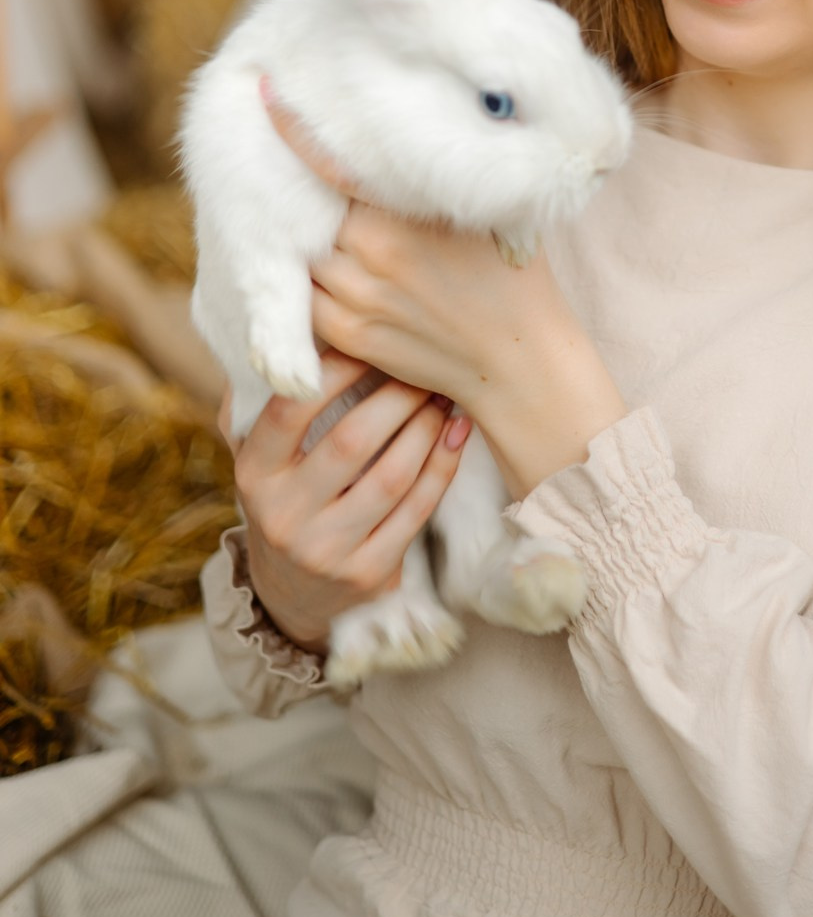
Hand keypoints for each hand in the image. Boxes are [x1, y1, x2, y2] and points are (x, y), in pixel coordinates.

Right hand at [219, 350, 470, 654]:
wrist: (292, 592)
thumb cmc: (286, 494)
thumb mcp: (259, 453)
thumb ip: (266, 395)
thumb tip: (294, 324)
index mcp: (253, 473)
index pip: (291, 411)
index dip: (335, 370)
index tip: (368, 339)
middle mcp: (283, 515)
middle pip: (352, 441)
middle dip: (396, 395)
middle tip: (422, 366)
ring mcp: (326, 550)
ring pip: (391, 476)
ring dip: (425, 427)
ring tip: (443, 394)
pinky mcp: (367, 573)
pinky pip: (416, 510)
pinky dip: (442, 464)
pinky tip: (454, 433)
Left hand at [259, 78, 627, 494]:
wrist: (519, 361)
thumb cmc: (512, 277)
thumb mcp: (490, 212)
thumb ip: (437, 183)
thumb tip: (415, 134)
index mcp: (399, 218)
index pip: (333, 166)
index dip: (298, 132)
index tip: (270, 98)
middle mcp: (369, 255)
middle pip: (309, 209)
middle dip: (304, 190)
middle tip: (290, 158)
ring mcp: (353, 297)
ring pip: (299, 251)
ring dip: (301, 233)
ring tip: (298, 211)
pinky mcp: (347, 334)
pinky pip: (303, 295)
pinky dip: (306, 275)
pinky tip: (320, 259)